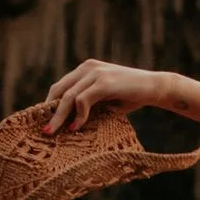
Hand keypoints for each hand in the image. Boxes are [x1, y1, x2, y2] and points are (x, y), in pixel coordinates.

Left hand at [44, 59, 170, 132]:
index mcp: (86, 69)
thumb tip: (72, 123)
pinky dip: (78, 115)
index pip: (61, 86)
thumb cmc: (133, 96)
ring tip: (53, 132)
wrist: (155, 87)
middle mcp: (87, 68)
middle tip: (44, 130)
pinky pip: (82, 100)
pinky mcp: (104, 82)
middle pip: (59, 90)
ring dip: (59, 116)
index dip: (50, 104)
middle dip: (49, 112)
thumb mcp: (107, 100)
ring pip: (68, 96)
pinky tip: (76, 127)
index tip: (46, 121)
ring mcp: (95, 73)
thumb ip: (91, 105)